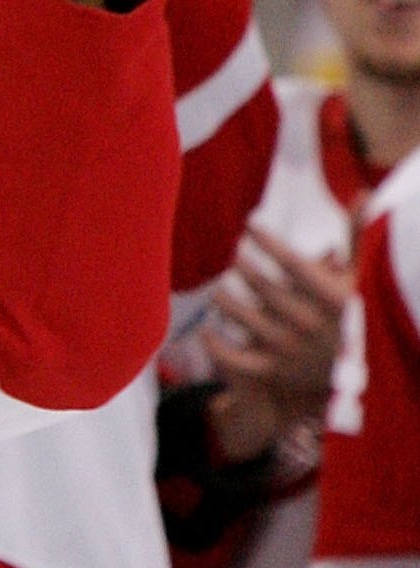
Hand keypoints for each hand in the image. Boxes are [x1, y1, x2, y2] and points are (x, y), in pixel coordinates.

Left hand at [202, 231, 349, 410]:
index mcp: (331, 298)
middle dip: (243, 266)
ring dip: (224, 300)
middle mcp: (310, 323)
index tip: (250, 225)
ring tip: (218, 290)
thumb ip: (356, 237)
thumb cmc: (349, 313)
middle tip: (235, 256)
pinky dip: (215, 346)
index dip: (268, 241)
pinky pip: (235, 359)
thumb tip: (362, 195)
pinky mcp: (273, 370)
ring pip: (244, 318)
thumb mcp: (358, 278)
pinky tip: (206, 331)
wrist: (350, 371)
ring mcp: (290, 348)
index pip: (293, 263)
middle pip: (263, 286)